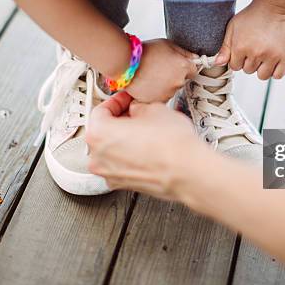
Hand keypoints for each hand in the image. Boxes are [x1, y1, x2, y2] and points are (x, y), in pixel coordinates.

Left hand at [86, 92, 206, 199]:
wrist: (187, 172)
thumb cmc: (170, 145)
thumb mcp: (154, 109)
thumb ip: (137, 107)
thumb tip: (137, 110)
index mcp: (98, 134)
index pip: (100, 111)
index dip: (117, 101)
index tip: (127, 100)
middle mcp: (98, 157)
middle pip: (103, 132)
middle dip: (120, 121)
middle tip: (137, 113)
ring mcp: (109, 174)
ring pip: (111, 150)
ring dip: (124, 139)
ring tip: (146, 131)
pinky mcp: (123, 184)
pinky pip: (121, 164)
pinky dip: (130, 156)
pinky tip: (148, 148)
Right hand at [125, 39, 197, 102]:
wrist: (126, 64)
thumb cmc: (143, 53)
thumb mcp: (167, 44)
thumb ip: (183, 52)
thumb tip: (193, 57)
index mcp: (183, 67)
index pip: (194, 69)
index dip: (185, 66)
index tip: (179, 66)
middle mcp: (178, 82)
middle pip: (182, 80)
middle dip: (174, 75)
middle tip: (160, 68)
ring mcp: (168, 93)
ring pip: (171, 90)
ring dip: (165, 85)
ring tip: (152, 75)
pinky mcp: (158, 101)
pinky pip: (161, 97)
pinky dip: (156, 92)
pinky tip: (149, 83)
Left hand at [216, 0, 284, 79]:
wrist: (275, 6)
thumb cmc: (252, 15)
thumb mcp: (233, 27)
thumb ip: (225, 47)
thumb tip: (218, 63)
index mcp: (240, 47)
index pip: (235, 66)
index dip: (238, 58)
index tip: (244, 49)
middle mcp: (255, 53)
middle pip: (248, 71)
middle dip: (250, 62)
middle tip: (255, 48)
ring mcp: (270, 56)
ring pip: (262, 76)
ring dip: (262, 68)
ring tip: (264, 56)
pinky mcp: (284, 56)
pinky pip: (278, 75)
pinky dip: (275, 71)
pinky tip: (273, 61)